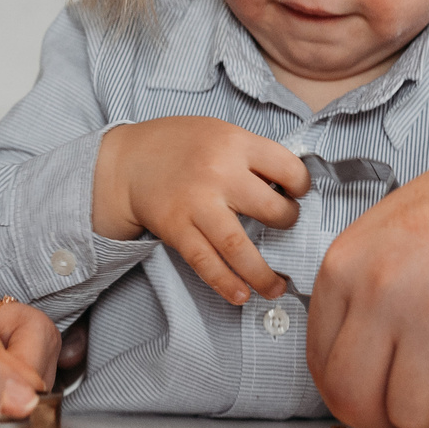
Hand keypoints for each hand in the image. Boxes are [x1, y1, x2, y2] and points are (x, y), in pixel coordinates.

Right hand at [91, 116, 309, 306]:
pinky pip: (206, 263)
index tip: (297, 194)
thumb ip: (251, 155)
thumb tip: (287, 187)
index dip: (301, 185)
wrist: (127, 161)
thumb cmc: (180, 145)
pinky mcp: (176, 228)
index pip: (287, 168)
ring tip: (276, 288)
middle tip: (287, 226)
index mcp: (234, 143)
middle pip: (271, 210)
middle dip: (288, 224)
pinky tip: (241, 295)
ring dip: (262, 274)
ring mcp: (196, 203)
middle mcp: (218, 173)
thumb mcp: (220, 132)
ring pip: (239, 247)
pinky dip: (226, 283)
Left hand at [308, 125, 428, 427]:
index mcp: (344, 266)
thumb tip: (338, 384)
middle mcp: (383, 289)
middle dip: (387, 417)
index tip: (382, 389)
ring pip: (413, 417)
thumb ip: (352, 303)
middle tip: (416, 397)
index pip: (325, 372)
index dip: (355, 396)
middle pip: (358, 404)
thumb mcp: (381, 239)